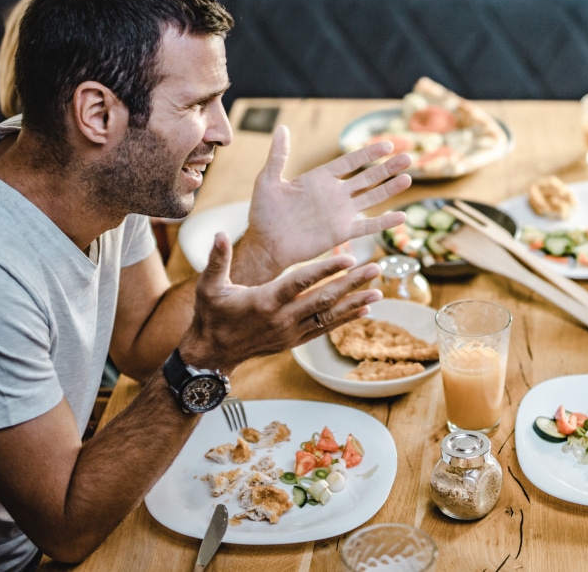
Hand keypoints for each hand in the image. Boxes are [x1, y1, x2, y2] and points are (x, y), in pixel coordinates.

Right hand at [183, 232, 381, 370]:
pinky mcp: (295, 341)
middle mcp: (282, 318)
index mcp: (264, 301)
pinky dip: (346, 319)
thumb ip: (217, 260)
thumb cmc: (211, 315)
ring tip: (379, 290)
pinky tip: (365, 309)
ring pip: (329, 315)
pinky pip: (325, 328)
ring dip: (355, 302)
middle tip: (375, 269)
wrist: (213, 354)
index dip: (325, 270)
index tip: (348, 259)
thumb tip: (218, 234)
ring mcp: (291, 332)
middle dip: (351, 284)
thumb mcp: (209, 287)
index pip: (300, 282)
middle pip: (323, 299)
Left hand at [241, 124, 412, 276]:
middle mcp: (334, 194)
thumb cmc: (264, 213)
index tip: (387, 144)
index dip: (368, 154)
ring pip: (371, 198)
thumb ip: (278, 156)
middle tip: (408, 157)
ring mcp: (340, 214)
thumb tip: (282, 128)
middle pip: (367, 177)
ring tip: (408, 178)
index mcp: (319, 179)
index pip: (349, 162)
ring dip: (390, 189)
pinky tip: (401, 217)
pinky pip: (367, 226)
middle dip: (387, 168)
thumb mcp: (268, 180)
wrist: (265, 244)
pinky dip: (384, 222)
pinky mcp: (341, 233)